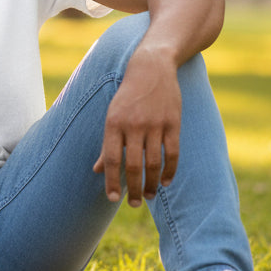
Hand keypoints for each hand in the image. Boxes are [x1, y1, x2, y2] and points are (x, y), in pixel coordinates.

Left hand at [92, 48, 181, 206]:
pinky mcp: (173, 122)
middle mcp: (134, 124)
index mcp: (114, 123)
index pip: (112, 159)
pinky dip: (170, 171)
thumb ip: (107, 145)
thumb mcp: (112, 116)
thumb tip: (97, 171)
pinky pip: (172, 153)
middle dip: (134, 189)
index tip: (112, 198)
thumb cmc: (128, 96)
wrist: (152, 67)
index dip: (112, 181)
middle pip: (133, 165)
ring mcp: (155, 124)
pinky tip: (166, 182)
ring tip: (150, 195)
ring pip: (154, 163)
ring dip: (152, 184)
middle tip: (135, 203)